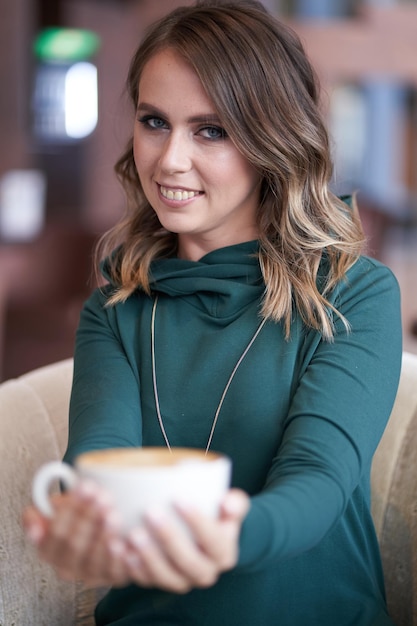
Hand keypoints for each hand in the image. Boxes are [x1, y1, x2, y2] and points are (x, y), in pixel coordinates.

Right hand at [22, 480, 130, 587]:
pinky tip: (123, 540)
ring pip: (94, 559)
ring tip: (113, 514)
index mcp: (48, 550)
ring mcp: (88, 575)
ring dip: (104, 535)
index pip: (56, 532)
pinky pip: (114, 571)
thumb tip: (35, 522)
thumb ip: (43, 508)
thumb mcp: (58, 507)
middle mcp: (66, 567)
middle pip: (75, 544)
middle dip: (89, 518)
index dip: (70, 510)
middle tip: (102, 497)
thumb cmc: (79, 514)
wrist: (102, 527)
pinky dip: (118, 557)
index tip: (85, 487)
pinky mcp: (111, 577)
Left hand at [123, 489, 249, 593]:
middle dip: (169, 537)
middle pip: (189, 562)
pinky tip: (124, 552)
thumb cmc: (216, 515)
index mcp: (224, 553)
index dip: (198, 521)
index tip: (180, 498)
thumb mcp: (230, 506)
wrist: (205, 539)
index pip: (214, 540)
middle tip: (151, 512)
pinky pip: (148, 582)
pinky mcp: (162, 583)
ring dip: (150, 557)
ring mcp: (183, 581)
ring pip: (168, 577)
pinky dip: (135, 569)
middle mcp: (206, 572)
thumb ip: (235, 502)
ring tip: (133, 533)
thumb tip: (229, 502)